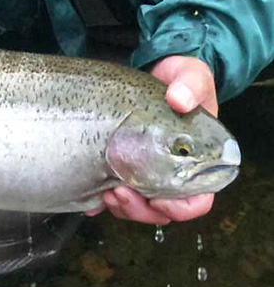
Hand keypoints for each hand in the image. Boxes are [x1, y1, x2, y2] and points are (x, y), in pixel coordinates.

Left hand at [88, 56, 217, 224]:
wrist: (153, 75)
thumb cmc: (179, 81)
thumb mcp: (190, 75)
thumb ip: (190, 84)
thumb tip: (179, 98)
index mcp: (196, 162)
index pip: (197, 201)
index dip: (180, 208)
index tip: (159, 200)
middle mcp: (171, 173)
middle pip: (160, 212)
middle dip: (139, 209)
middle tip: (118, 192)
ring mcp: (144, 173)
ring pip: (135, 208)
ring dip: (120, 207)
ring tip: (104, 192)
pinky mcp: (120, 168)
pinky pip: (111, 196)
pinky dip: (100, 202)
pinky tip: (90, 198)